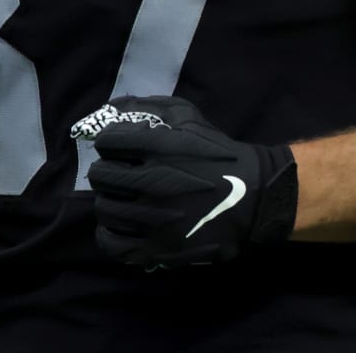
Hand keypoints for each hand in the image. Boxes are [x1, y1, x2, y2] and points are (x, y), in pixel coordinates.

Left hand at [84, 95, 296, 267]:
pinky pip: (113, 244)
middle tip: (119, 174)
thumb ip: (147, 106)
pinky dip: (110, 233)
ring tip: (123, 200)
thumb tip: (111, 107)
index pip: (107, 142)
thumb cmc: (216, 153)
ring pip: (104, 209)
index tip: (119, 149)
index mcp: (159, 147)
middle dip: (106, 171)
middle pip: (100, 177)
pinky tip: (122, 225)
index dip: (110, 143)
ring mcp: (155, 220)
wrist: (254, 197)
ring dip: (110, 200)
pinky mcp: (159, 249)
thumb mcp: (187, 115)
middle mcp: (154, 183)